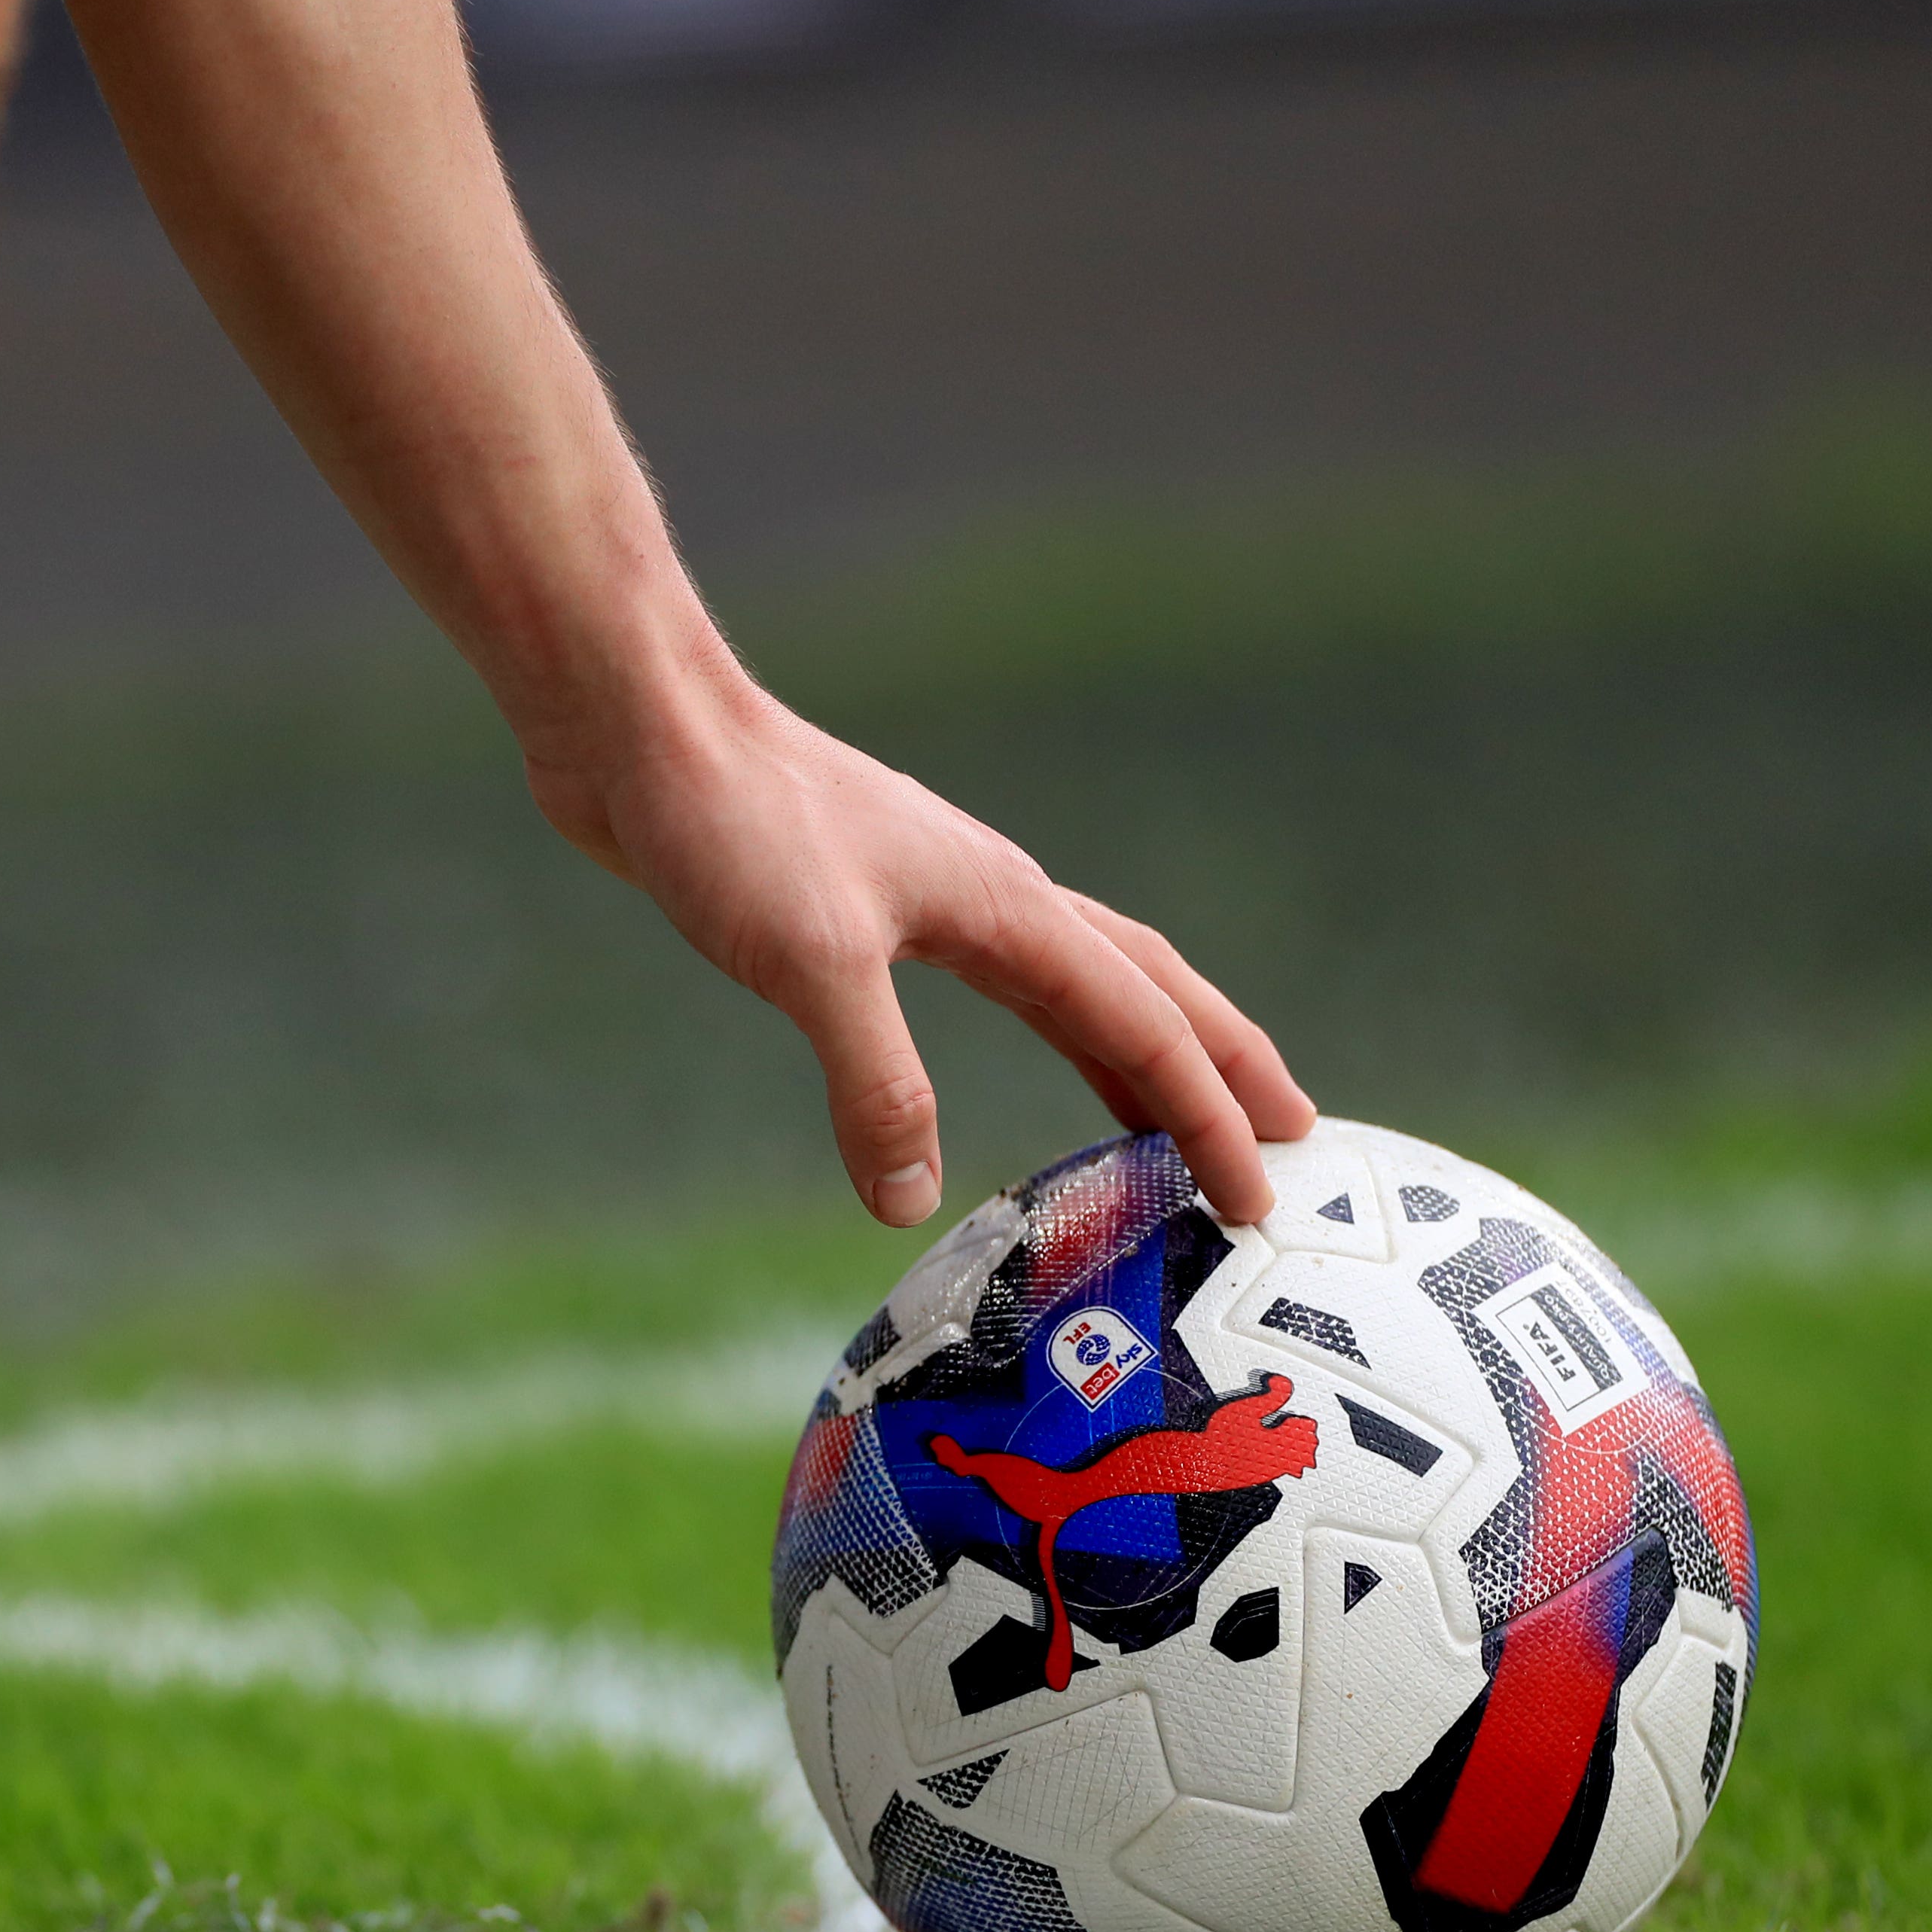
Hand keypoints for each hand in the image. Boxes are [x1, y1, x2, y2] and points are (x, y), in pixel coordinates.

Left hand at [527, 673, 1316, 1228]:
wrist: (642, 730)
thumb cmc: (728, 821)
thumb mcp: (812, 962)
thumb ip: (877, 1083)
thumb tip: (909, 1201)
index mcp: (1007, 908)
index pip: (1144, 1028)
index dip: (1207, 1117)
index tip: (1259, 1198)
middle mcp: (994, 897)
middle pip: (1146, 988)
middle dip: (1219, 1069)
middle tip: (1289, 1139)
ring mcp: (936, 896)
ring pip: (1077, 983)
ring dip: (1137, 1051)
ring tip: (1175, 1122)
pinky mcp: (873, 907)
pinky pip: (1000, 985)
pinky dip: (1046, 1030)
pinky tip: (1020, 1059)